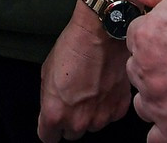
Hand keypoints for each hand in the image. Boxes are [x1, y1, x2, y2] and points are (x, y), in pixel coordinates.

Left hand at [38, 4, 131, 141]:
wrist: (102, 34)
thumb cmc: (73, 48)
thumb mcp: (47, 73)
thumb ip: (50, 99)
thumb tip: (54, 108)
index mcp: (55, 114)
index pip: (48, 138)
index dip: (50, 128)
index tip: (54, 121)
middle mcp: (78, 122)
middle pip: (72, 134)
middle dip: (71, 119)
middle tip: (75, 98)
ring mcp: (101, 118)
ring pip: (93, 125)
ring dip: (91, 113)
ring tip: (92, 88)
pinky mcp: (119, 109)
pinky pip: (110, 115)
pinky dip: (108, 105)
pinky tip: (105, 86)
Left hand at [125, 0, 166, 142]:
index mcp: (144, 36)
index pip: (135, 39)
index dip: (156, 38)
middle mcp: (145, 71)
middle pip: (138, 71)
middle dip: (155, 67)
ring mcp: (160, 103)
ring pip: (145, 103)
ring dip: (157, 98)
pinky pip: (156, 137)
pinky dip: (165, 130)